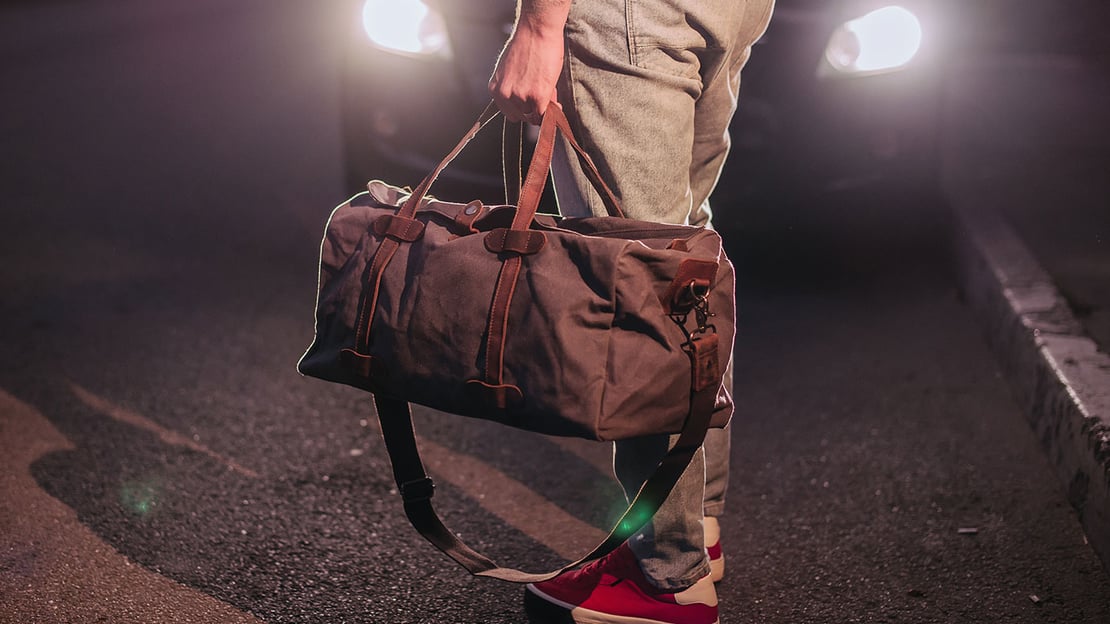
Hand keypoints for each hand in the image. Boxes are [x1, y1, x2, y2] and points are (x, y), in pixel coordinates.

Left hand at [488, 4, 568, 124]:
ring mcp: (520, 97)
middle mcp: (505, 95)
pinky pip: (545, 115)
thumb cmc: (526, 43)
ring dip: (544, 108)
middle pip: (521, 116)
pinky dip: (553, 112)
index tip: (532, 104)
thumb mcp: (509, 69)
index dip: (523, 108)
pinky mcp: (537, 96)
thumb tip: (525, 99)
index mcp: (495, 88)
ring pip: (534, 117)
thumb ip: (512, 86)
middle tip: (544, 95)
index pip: (509, 112)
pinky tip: (557, 104)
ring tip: (550, 92)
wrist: (536, 30)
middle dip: (533, 108)